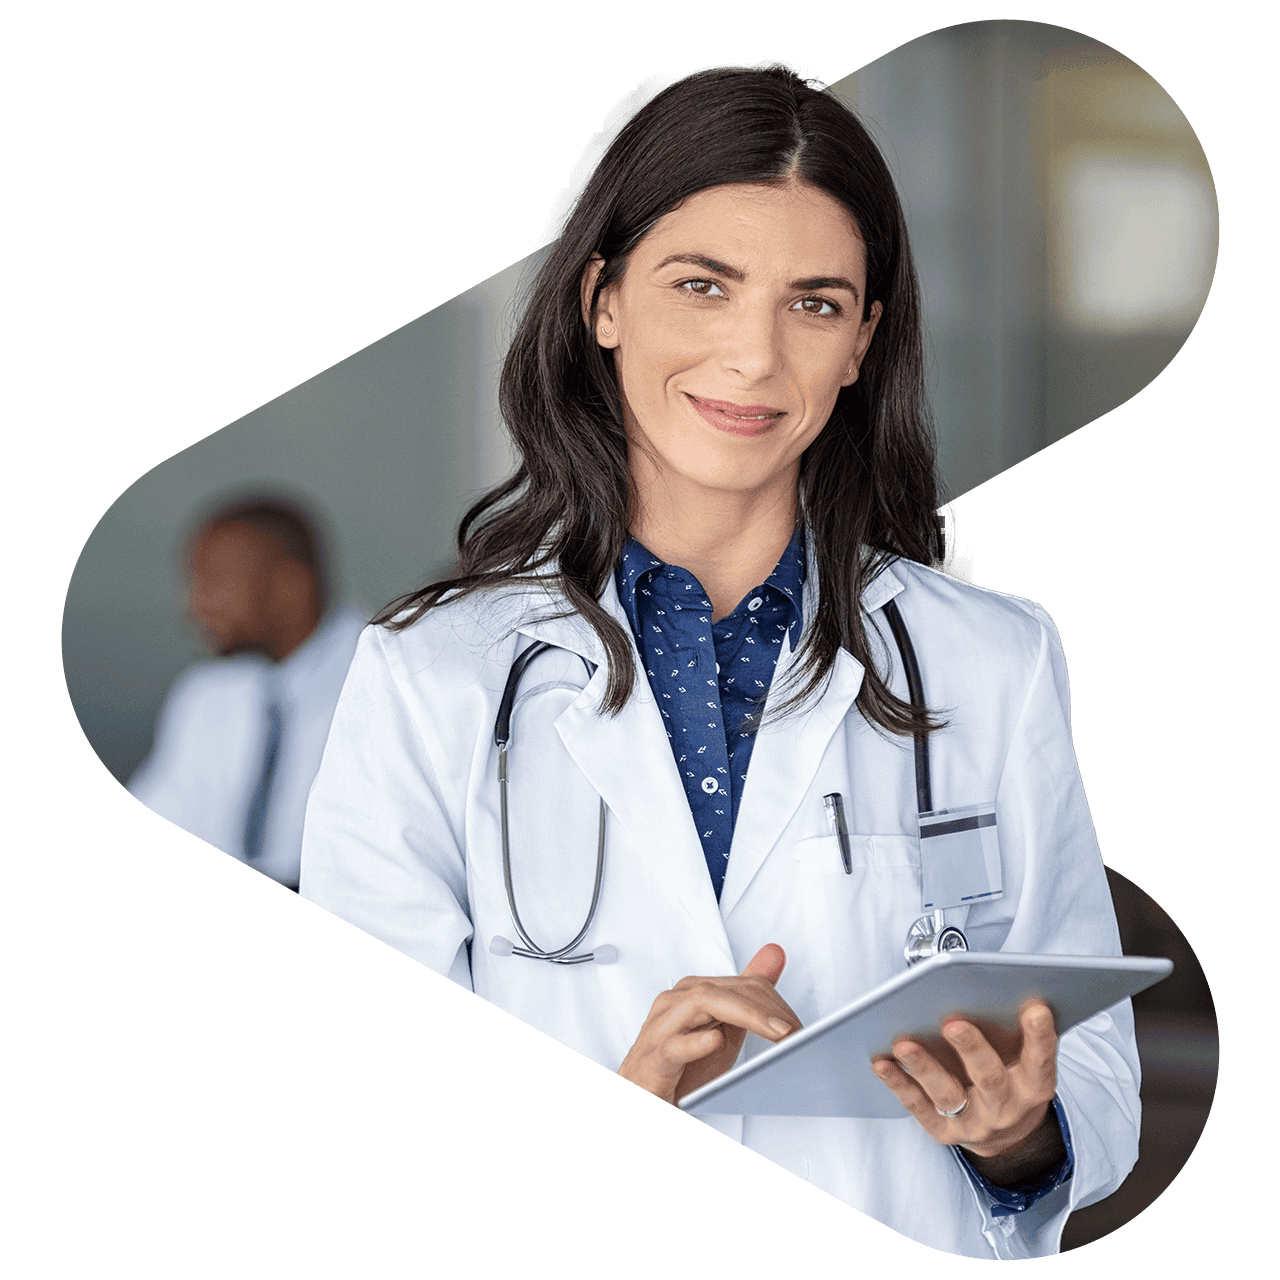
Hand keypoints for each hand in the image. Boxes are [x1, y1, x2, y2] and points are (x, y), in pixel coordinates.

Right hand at [619, 944, 799, 1104]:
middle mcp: (675, 1002)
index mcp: (692, 992)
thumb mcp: (722, 1028)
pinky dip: (695, 1042)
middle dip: (765, 1008)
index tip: (798, 1026)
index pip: (740, 985)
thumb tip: (775, 954)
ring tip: (775, 1032)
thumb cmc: (679, 1067)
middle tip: (795, 1031)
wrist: (641, 1099)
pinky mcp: (653, 1058)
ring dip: (745, 1016)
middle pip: (725, 990)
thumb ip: (747, 994)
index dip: (774, 1003)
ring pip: (702, 1003)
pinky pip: (673, 1045)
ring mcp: (661, 1027)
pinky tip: (716, 1041)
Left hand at [872, 999, 1058, 1159]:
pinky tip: (882, 1063)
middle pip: (989, 1078)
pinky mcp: (946, 1132)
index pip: (1041, 1061)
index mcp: (1034, 1087)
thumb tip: (1002, 988)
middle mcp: (1006, 1108)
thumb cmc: (1013, 1079)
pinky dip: (899, 1084)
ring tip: (904, 1044)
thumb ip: (1018, 1032)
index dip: (1040, 1036)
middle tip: (952, 1024)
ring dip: (924, 1067)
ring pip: (948, 1093)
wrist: (1008, 1136)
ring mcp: (975, 1123)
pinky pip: (919, 1107)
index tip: (1035, 1009)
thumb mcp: (1027, 1060)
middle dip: (971, 1049)